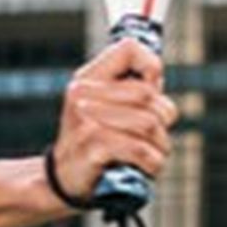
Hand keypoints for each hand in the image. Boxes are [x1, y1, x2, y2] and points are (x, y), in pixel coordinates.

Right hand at [47, 40, 177, 204]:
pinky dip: (153, 162)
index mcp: (87, 79)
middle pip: (148, 94)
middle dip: (164, 117)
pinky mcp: (93, 148)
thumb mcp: (101, 107)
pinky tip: (149, 166)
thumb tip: (157, 76)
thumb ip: (129, 89)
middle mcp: (83, 95)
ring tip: (154, 153)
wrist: (62, 177)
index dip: (150, 66)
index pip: (128, 48)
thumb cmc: (92, 140)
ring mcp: (86, 122)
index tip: (152, 89)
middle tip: (158, 134)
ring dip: (161, 145)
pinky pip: (141, 150)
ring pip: (149, 124)